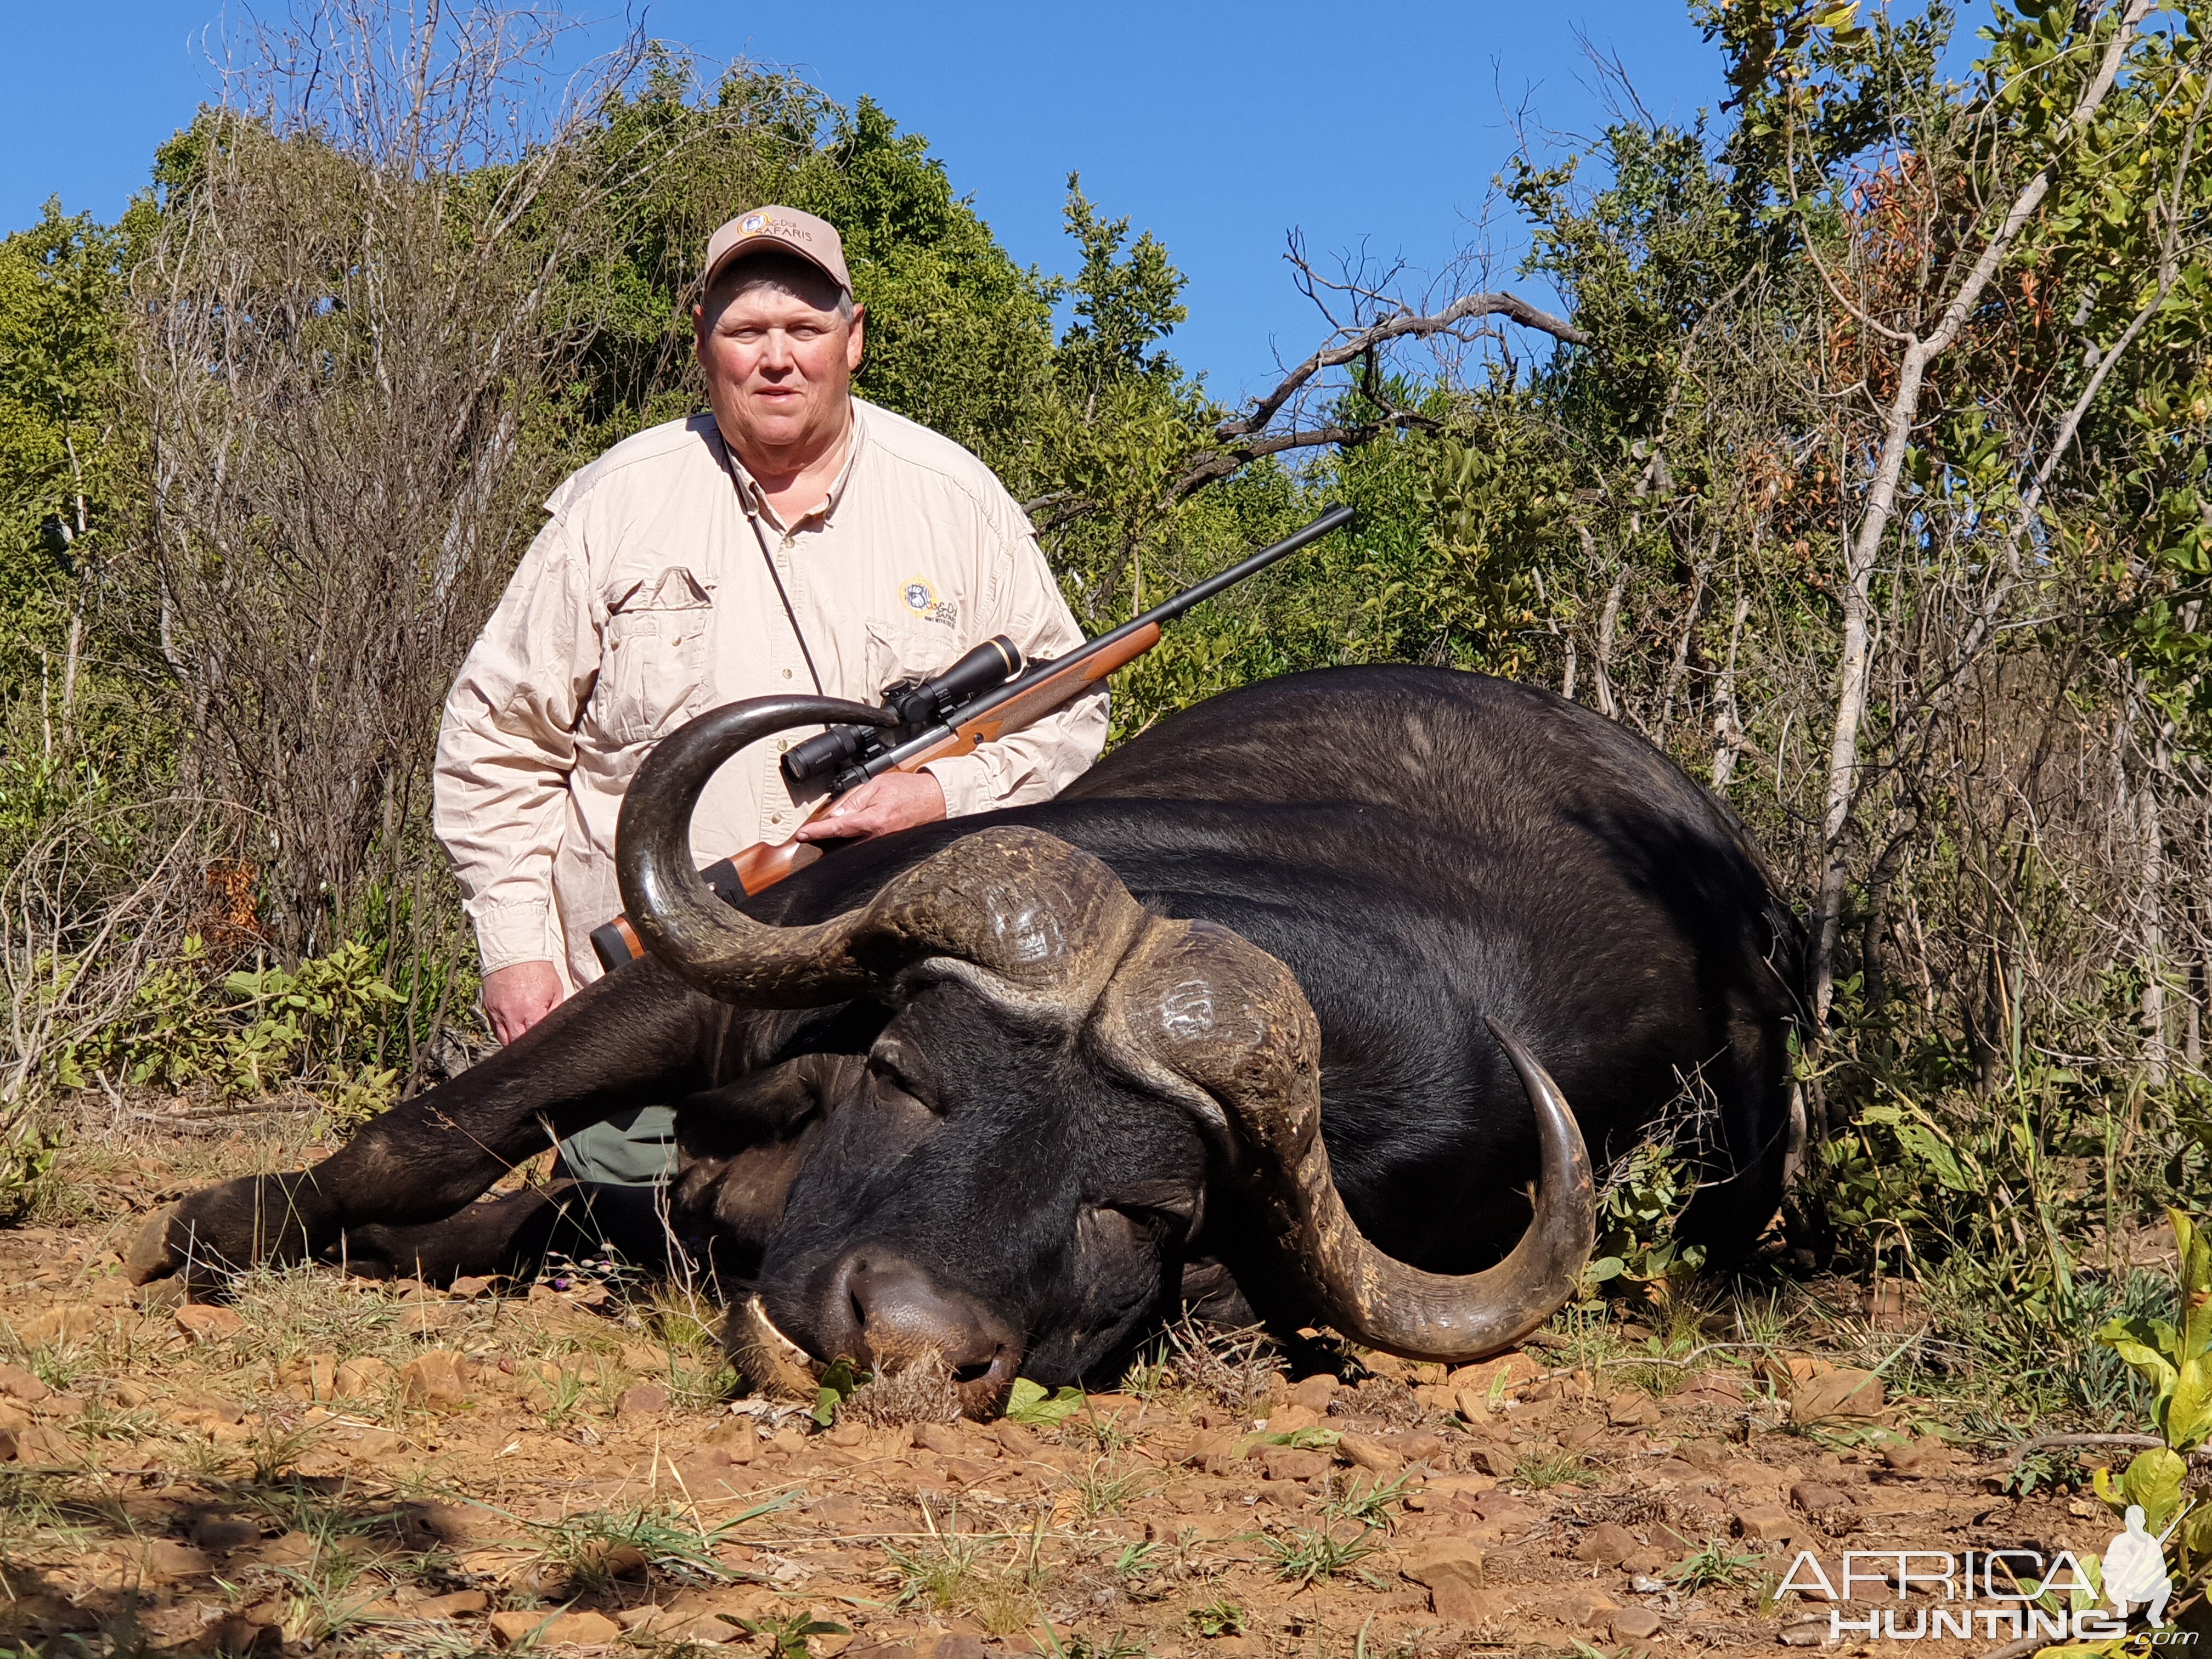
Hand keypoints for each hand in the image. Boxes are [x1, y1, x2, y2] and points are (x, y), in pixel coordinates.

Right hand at [482, 960, 564, 1045]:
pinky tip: (511, 1030)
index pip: (535, 1038)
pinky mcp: (489, 1007)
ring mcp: (498, 1012)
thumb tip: (556, 1026)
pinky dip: (502, 1032)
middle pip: (517, 1043)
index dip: (540, 1042)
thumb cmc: (537, 969)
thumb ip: (556, 1010)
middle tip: (533, 1046)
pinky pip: (494, 1028)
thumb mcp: (555, 989)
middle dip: (525, 1046)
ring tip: (521, 1041)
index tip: (544, 1043)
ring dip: (512, 1042)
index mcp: (531, 1011)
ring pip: (503, 1039)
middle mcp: (512, 1015)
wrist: (513, 952)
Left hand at [793, 769, 945, 842]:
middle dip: (825, 841)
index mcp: (873, 820)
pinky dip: (853, 846)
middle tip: (811, 835)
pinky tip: (847, 840)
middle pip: (842, 845)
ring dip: (838, 845)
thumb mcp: (877, 785)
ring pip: (852, 851)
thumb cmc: (909, 791)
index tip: (802, 835)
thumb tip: (836, 815)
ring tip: (826, 837)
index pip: (838, 828)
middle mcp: (878, 838)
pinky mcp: (888, 848)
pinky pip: (865, 850)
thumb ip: (854, 800)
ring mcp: (883, 846)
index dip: (817, 832)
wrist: (935, 800)